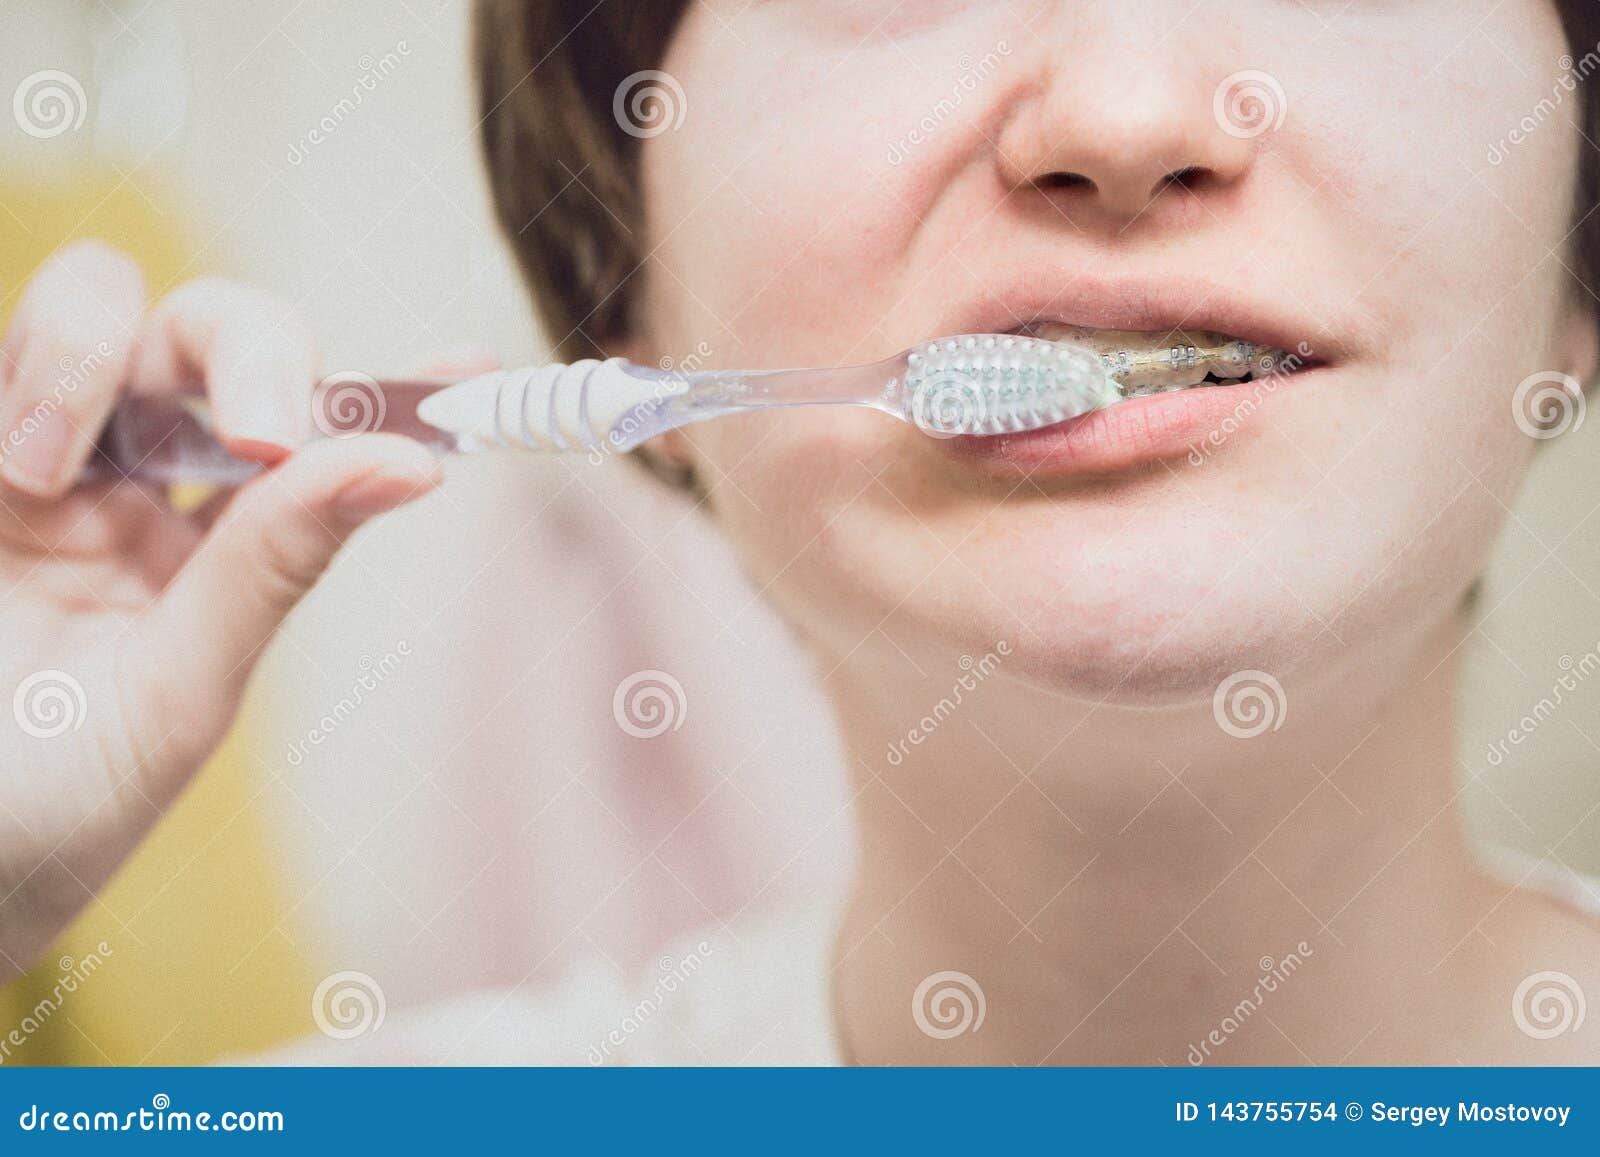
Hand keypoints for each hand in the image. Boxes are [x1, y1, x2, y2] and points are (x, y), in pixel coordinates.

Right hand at [0, 241, 440, 976]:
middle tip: (263, 437)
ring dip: (90, 354)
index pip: (320, 435)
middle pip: (218, 333)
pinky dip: (34, 378)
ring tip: (40, 473)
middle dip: (254, 350)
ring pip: (100, 305)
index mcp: (217, 542)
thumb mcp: (179, 692)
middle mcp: (137, 480)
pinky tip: (19, 471)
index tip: (470, 372)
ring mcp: (40, 455)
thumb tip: (411, 465)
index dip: (392, 391)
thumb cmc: (51, 808)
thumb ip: (273, 564)